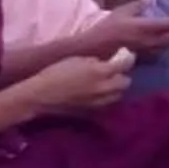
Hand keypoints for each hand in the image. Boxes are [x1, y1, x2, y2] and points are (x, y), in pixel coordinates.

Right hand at [5, 53, 129, 124]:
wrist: (41, 95)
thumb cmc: (56, 72)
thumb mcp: (77, 60)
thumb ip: (95, 62)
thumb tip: (106, 64)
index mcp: (100, 71)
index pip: (124, 65)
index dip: (127, 59)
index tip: (125, 56)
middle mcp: (104, 87)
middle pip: (125, 83)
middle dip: (122, 76)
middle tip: (114, 72)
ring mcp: (99, 101)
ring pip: (118, 95)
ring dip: (116, 88)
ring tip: (107, 83)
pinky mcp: (92, 111)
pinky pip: (107, 103)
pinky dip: (107, 98)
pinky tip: (98, 93)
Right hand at [90, 11, 168, 59]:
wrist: (97, 44)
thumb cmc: (109, 25)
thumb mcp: (123, 10)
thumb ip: (139, 4)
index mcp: (142, 26)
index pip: (166, 24)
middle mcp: (146, 39)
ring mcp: (144, 48)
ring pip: (165, 45)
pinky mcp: (141, 53)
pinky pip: (158, 50)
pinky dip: (165, 45)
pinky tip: (166, 40)